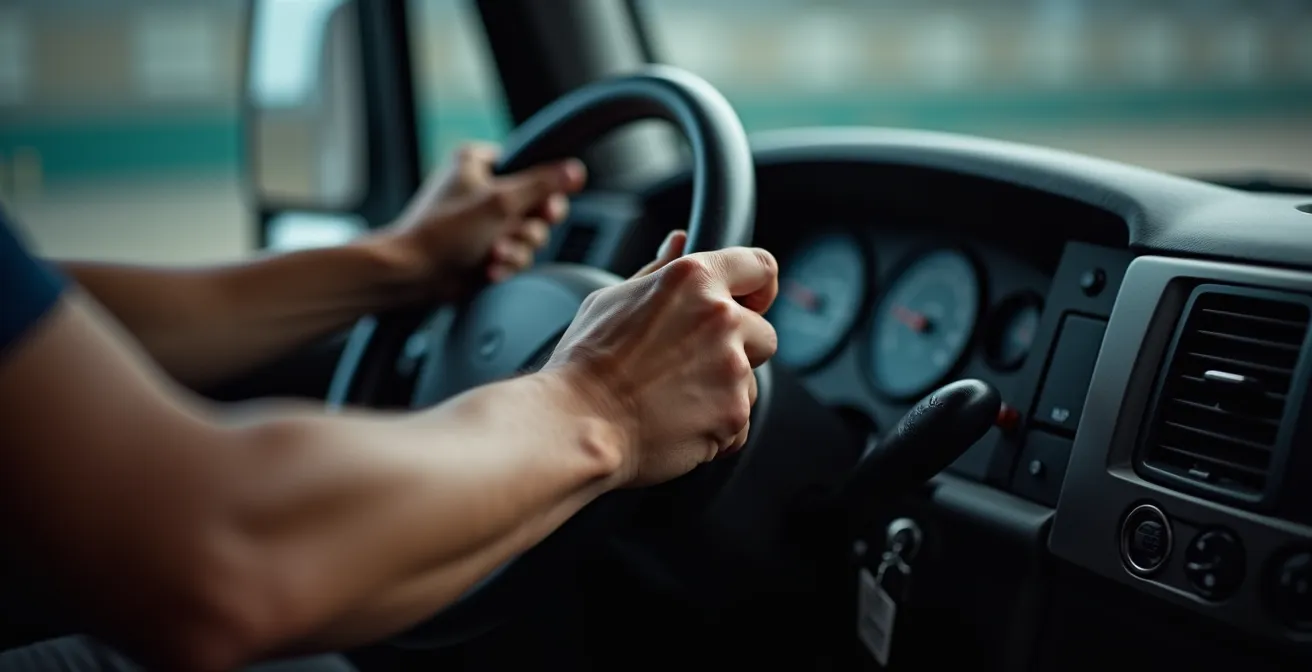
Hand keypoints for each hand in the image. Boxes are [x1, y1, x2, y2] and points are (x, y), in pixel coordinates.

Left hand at [385, 143, 586, 301]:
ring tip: (494, 256)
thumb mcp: (500, 201)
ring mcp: (484, 223)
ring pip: (528, 236)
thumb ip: (542, 185)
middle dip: (527, 229)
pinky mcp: (485, 251)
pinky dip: (504, 265)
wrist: (413, 275)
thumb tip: (575, 171)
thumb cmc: (444, 232)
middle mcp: (482, 190)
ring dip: (515, 250)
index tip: (542, 207)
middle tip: (515, 232)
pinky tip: (489, 270)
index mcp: (478, 164)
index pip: (530, 167)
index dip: (541, 191)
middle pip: (536, 207)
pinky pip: (514, 256)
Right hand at [543, 230, 778, 487]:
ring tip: (672, 399)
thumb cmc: (585, 363)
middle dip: (737, 350)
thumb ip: (658, 271)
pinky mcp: (734, 414)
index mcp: (693, 279)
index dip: (759, 286)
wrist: (577, 423)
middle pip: (763, 333)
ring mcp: (732, 368)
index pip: (759, 267)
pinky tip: (677, 422)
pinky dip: (716, 427)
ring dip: (723, 391)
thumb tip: (679, 243)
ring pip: (750, 381)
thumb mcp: (612, 299)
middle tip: (689, 366)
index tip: (752, 301)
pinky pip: (740, 422)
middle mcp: (721, 319)